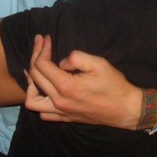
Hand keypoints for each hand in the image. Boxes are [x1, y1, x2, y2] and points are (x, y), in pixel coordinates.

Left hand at [25, 35, 142, 129]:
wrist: (125, 109)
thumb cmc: (114, 85)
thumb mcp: (98, 63)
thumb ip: (75, 58)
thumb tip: (61, 63)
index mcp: (65, 86)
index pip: (41, 64)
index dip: (41, 48)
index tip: (46, 38)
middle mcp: (59, 101)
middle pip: (34, 77)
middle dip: (35, 56)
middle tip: (41, 44)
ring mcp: (61, 112)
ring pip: (32, 100)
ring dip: (31, 83)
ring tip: (37, 69)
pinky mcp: (65, 118)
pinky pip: (43, 112)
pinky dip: (39, 100)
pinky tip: (44, 89)